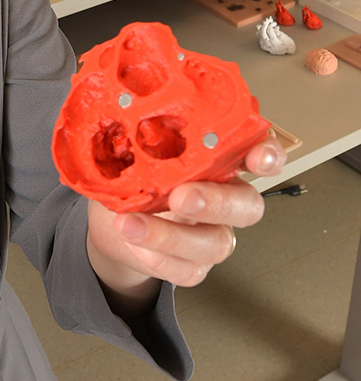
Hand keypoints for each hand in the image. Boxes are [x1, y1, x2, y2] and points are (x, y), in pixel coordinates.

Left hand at [87, 138, 286, 304]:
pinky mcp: (193, 264)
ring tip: (131, 224)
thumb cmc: (131, 175)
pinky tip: (134, 244)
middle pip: (247, 205)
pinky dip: (160, 260)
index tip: (258, 157)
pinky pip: (189, 271)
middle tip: (181, 197)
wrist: (111, 221)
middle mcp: (223, 197)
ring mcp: (212, 233)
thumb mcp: (132, 148)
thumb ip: (140, 134)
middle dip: (217, 202)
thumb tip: (122, 110)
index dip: (268, 155)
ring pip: (216, 244)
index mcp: (217, 161)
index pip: (258, 153)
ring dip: (171, 237)